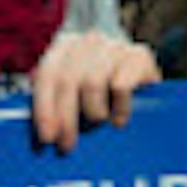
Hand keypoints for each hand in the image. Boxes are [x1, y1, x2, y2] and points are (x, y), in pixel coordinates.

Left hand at [29, 30, 158, 152]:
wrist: (144, 84)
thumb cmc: (101, 96)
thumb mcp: (73, 96)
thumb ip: (54, 106)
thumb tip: (41, 136)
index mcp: (64, 46)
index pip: (47, 75)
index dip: (44, 108)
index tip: (47, 137)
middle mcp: (88, 40)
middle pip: (68, 81)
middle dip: (65, 118)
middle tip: (67, 145)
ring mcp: (115, 45)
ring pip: (92, 84)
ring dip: (94, 112)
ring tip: (99, 123)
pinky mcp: (139, 55)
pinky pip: (121, 86)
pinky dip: (118, 108)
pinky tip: (119, 118)